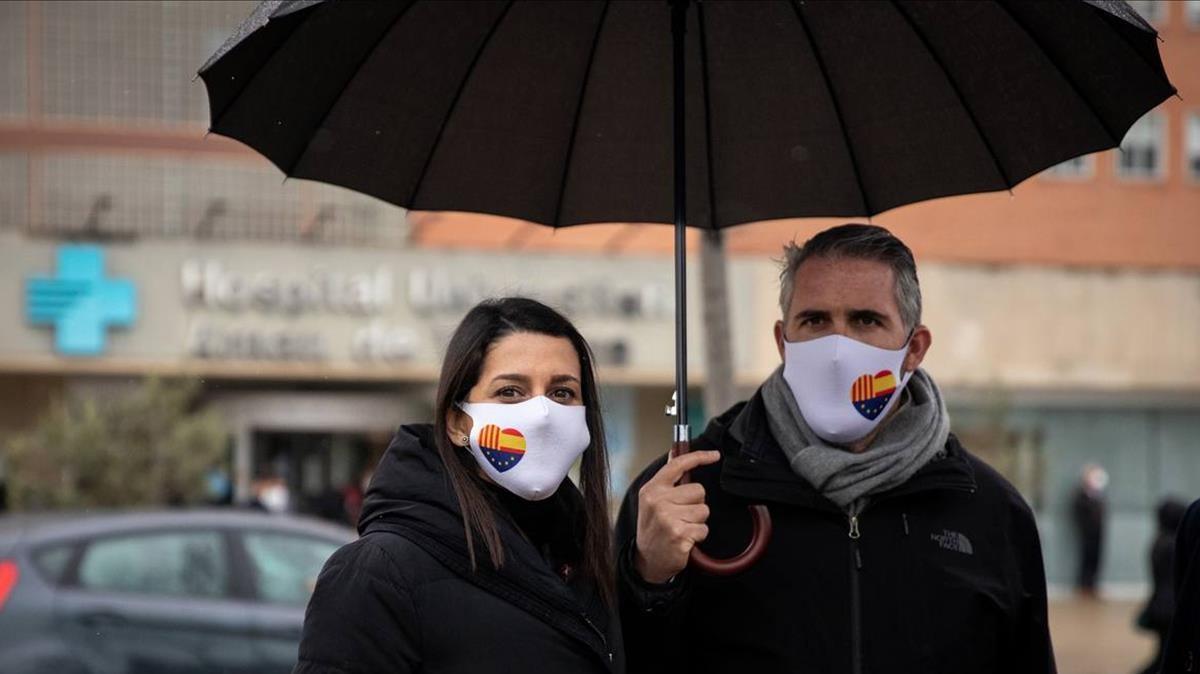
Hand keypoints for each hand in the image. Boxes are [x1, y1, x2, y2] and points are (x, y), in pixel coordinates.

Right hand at [633, 450, 721, 583]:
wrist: (648, 560)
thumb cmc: (653, 529)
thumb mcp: (652, 500)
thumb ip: (667, 478)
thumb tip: (675, 452)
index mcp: (652, 489)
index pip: (678, 465)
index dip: (699, 457)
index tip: (714, 455)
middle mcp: (658, 501)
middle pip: (698, 490)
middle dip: (696, 503)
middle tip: (681, 515)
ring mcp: (668, 517)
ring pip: (704, 510)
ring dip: (698, 521)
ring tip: (682, 527)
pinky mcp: (679, 533)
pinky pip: (703, 529)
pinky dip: (698, 535)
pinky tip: (685, 538)